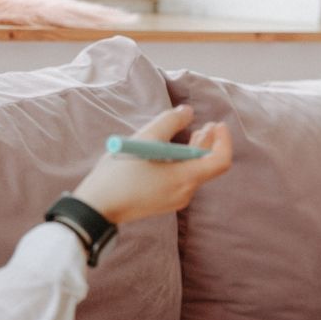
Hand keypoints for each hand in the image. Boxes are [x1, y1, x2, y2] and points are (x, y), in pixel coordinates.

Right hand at [73, 104, 231, 224]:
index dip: (224, 141)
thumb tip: (187, 112)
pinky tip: (174, 151)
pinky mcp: (163, 201)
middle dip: (209, 143)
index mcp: (184, 179)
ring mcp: (174, 200)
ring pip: (195, 172)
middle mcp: (185, 192)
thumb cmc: (119, 173)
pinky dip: (184, 163)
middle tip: (209, 124)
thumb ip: (170, 121)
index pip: (220, 161)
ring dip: (196, 151)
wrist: (96, 207)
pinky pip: (182, 180)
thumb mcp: (145, 139)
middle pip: (207, 166)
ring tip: (197, 133)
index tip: (217, 124)